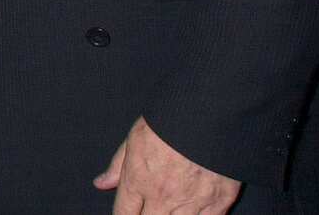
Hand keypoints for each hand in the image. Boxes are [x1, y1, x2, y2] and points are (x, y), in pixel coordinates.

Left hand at [95, 116, 241, 214]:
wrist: (208, 114)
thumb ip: (118, 165)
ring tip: (168, 209)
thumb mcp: (134, 137)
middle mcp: (163, 197)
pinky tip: (192, 212)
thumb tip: (101, 183)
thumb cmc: (168, 121)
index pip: (123, 214)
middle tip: (150, 208)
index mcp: (139, 180)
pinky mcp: (218, 204)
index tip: (127, 212)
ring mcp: (191, 204)